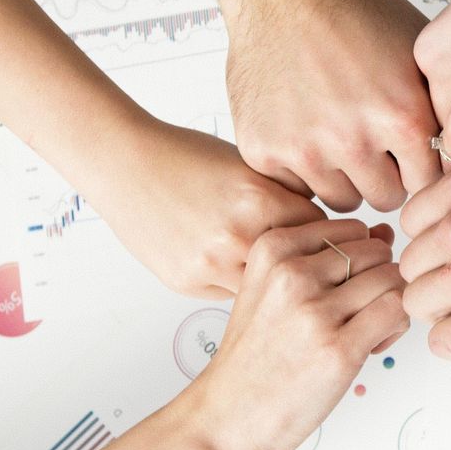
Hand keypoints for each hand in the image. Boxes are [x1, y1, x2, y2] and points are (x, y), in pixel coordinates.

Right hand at [98, 121, 325, 298]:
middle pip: (298, 264)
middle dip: (303, 261)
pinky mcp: (188, 282)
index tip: (325, 235)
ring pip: (266, 288)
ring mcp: (211, 264)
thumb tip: (319, 224)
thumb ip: (285, 195)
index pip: (321, 230)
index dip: (324, 232)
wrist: (124, 163)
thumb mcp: (247, 164)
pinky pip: (232, 294)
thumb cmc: (183, 155)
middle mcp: (237, 235)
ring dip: (270, 279)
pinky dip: (236, 282)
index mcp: (260, 198)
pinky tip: (228, 262)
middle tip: (303, 257)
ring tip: (267, 263)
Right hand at [160, 0, 441, 212]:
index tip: (411, 156)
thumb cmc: (351, 9)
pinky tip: (304, 128)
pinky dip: (301, 167)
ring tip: (339, 134)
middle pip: (386, 198)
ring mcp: (306, 149)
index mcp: (403, 117)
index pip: (429, 184)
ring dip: (344, 176)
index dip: (420, 168)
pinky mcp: (264, 150)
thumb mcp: (419, 53)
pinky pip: (295, 187)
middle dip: (384, 176)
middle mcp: (355, 139)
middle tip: (373, 144)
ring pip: (340, 199)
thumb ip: (439, 108)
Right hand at [185, 218, 409, 449]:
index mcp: (271, 248)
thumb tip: (384, 233)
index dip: (361, 258)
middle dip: (379, 280)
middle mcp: (292, 273)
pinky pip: (397, 311)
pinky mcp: (339, 348)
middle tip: (360, 314)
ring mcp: (315, 311)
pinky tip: (371, 345)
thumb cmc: (255, 357)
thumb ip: (325, 258)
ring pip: (391, 279)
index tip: (345, 288)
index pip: (352, 228)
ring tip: (366, 331)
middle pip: (376, 252)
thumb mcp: (272, 289)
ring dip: (390, 304)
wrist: (229, 416)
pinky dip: (395, 326)